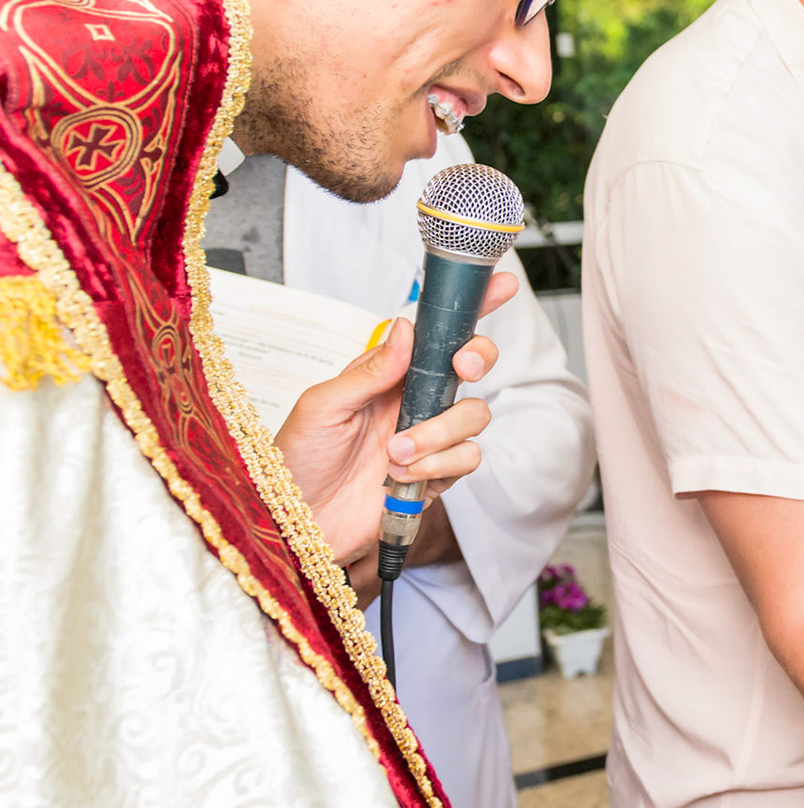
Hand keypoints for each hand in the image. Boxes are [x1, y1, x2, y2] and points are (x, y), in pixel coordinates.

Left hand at [274, 272, 514, 590]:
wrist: (299, 522)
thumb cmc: (297, 460)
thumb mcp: (321, 406)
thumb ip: (369, 370)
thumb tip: (407, 329)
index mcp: (388, 375)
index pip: (436, 334)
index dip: (473, 308)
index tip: (502, 285)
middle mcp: (415, 401)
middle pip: (473, 366)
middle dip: (477, 360)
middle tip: (461, 369)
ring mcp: (430, 437)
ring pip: (474, 415)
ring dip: (439, 432)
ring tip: (395, 453)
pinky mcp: (438, 474)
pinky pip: (467, 458)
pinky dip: (440, 465)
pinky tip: (404, 475)